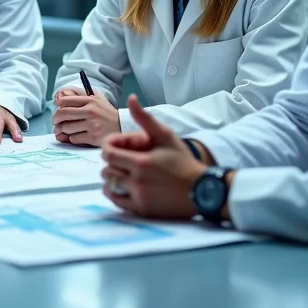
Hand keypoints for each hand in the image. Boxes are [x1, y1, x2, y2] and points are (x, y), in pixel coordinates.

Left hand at [51, 88, 120, 146]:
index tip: (56, 107)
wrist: (123, 128)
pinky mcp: (93, 138)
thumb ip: (83, 95)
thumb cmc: (107, 114)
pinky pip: (74, 138)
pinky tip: (75, 136)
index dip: (57, 105)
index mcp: (90, 100)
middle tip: (55, 122)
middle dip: (55, 119)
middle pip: (63, 114)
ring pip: (66, 127)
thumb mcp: (98, 99)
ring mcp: (92, 125)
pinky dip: (71, 138)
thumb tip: (63, 95)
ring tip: (62, 130)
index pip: (66, 100)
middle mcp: (90, 111)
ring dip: (62, 130)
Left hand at [100, 95, 205, 218]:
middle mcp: (137, 182)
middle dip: (111, 162)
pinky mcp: (142, 210)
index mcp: (141, 162)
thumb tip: (130, 98)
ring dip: (112, 178)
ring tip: (123, 172)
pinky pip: (117, 202)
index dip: (108, 148)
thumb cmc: (183, 161)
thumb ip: (144, 118)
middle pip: (107, 170)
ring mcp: (139, 198)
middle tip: (122, 159)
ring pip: (109, 186)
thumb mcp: (166, 135)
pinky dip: (115, 193)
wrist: (200, 190)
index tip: (116, 147)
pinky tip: (123, 187)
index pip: (107, 154)